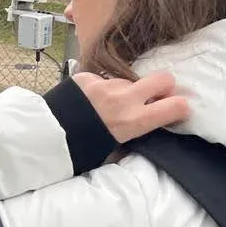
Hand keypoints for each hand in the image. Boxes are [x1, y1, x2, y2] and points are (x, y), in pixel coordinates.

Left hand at [74, 70, 189, 143]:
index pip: (177, 106)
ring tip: (105, 106)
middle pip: (163, 79)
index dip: (179, 107)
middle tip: (152, 97)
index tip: (175, 110)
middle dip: (162, 87)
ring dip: (123, 90)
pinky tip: (86, 101)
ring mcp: (105, 84)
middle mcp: (124, 99)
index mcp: (134, 121)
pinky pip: (102, 79)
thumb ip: (134, 134)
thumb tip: (148, 129)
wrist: (45, 137)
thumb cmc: (81, 149)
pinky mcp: (86, 77)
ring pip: (127, 81)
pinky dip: (99, 87)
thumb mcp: (113, 149)